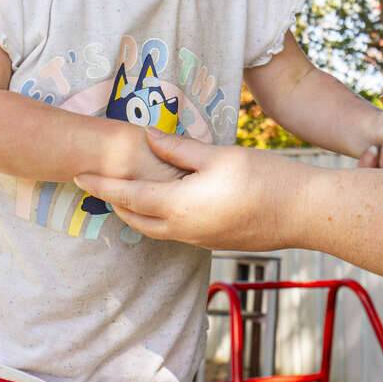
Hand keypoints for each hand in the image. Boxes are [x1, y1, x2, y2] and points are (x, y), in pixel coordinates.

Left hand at [77, 129, 312, 250]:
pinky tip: (165, 203)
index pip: (128, 198)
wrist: (305, 213)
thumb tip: (147, 138)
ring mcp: (201, 241)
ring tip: (123, 194)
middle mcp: (185, 230)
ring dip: (135, 213)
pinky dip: (159, 219)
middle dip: (113, 203)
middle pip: (135, 220)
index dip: (101, 186)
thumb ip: (179, 150)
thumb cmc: (265, 178)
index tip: (78, 176)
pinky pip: (175, 233)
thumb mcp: (219, 155)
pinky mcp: (215, 243)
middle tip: (96, 184)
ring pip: (155, 230)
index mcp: (181, 207)